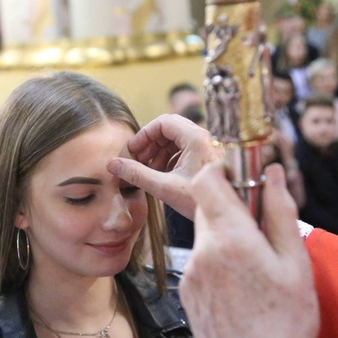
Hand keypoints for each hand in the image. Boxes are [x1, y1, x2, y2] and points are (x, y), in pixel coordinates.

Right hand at [107, 114, 222, 218]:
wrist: (225, 214)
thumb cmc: (199, 201)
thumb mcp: (164, 187)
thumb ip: (137, 174)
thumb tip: (113, 165)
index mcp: (195, 139)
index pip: (163, 122)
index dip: (144, 135)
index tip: (133, 150)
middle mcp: (204, 138)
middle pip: (170, 128)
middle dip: (151, 142)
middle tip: (138, 158)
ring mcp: (208, 147)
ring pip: (177, 138)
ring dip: (160, 150)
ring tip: (149, 168)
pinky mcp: (208, 157)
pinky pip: (185, 148)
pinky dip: (170, 156)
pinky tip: (163, 173)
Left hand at [180, 163, 318, 337]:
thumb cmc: (286, 319)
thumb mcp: (295, 263)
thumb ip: (279, 212)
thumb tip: (272, 174)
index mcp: (230, 238)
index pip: (205, 182)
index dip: (220, 171)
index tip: (239, 176)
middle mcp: (202, 251)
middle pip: (206, 208)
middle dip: (230, 208)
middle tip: (258, 226)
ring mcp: (191, 272)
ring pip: (204, 236)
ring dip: (224, 237)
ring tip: (252, 263)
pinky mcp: (187, 291)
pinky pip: (199, 261)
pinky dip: (216, 260)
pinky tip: (239, 283)